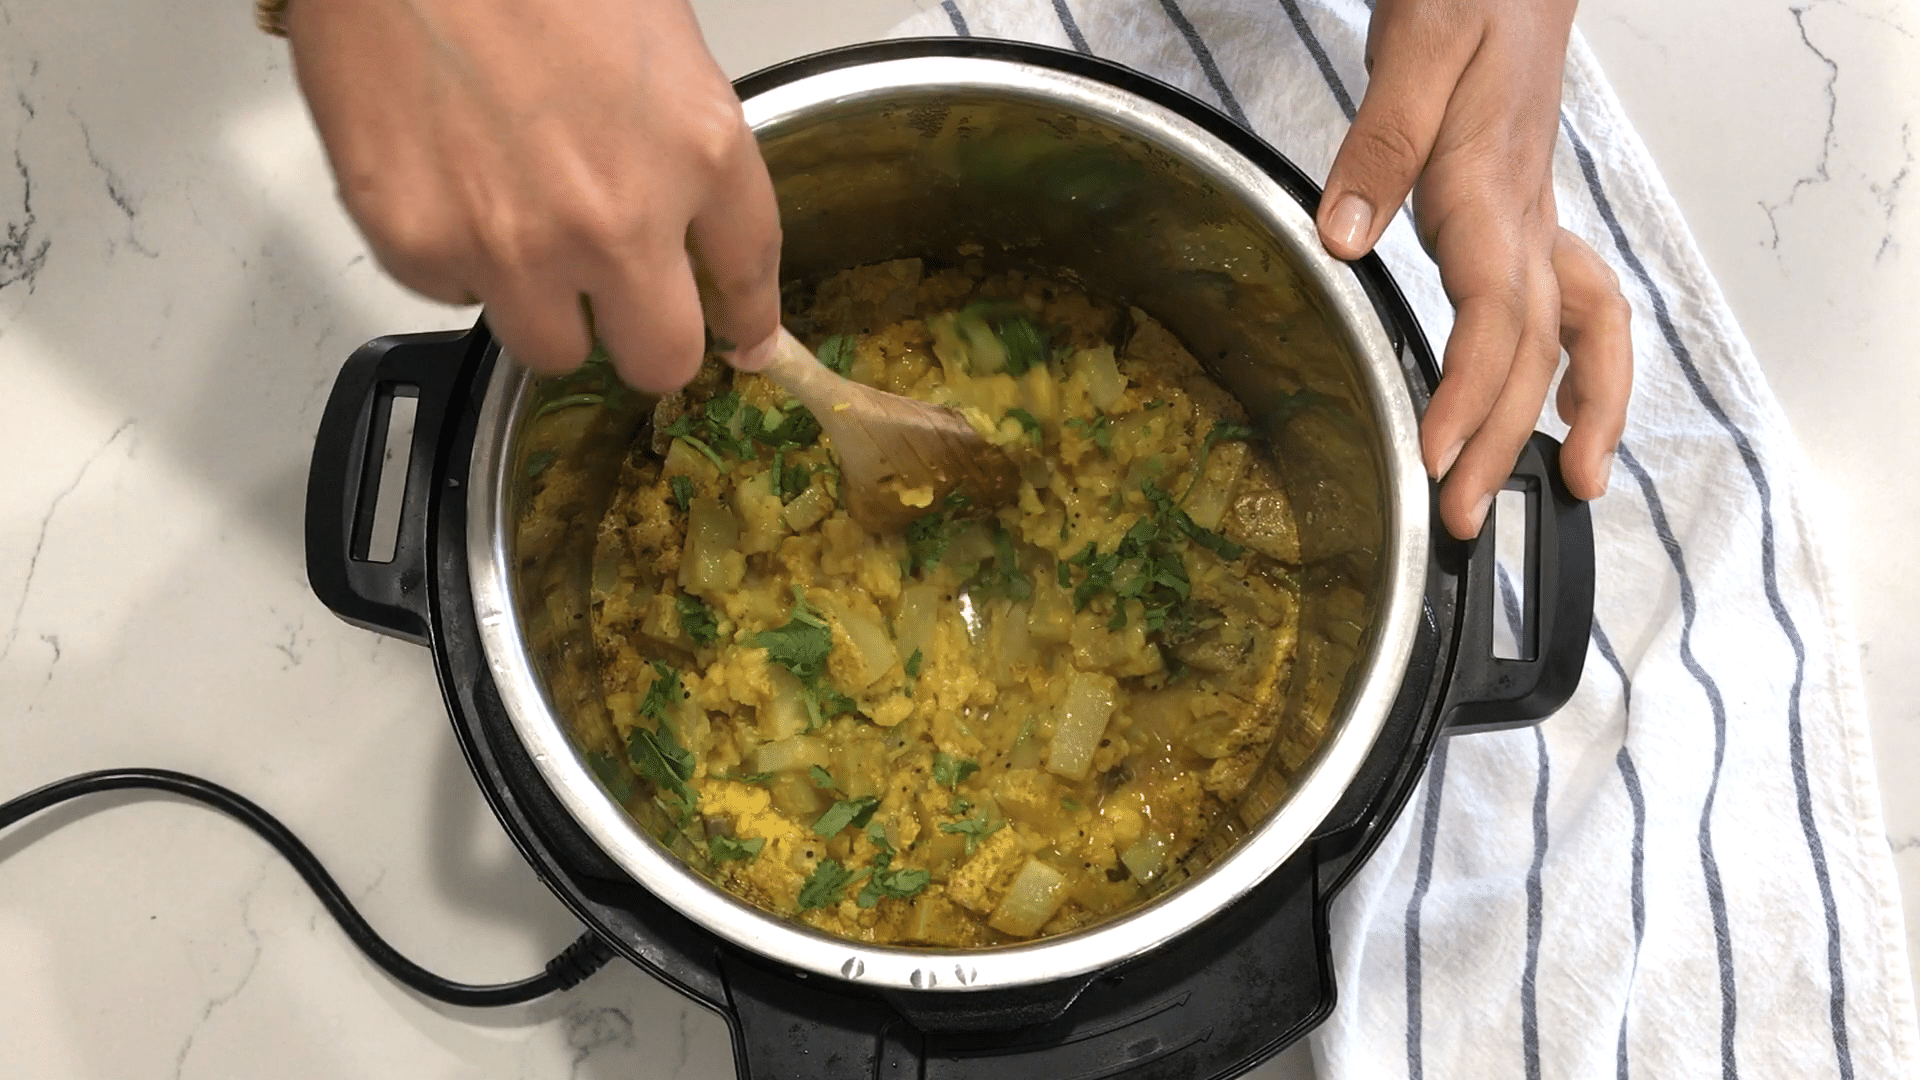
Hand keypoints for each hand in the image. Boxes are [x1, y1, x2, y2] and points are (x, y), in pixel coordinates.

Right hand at [286, 0, 781, 392]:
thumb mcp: (660, 39)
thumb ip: (686, 144)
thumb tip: (690, 221)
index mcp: (698, 149)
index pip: (750, 280)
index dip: (748, 321)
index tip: (744, 339)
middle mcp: (617, 218)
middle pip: (660, 360)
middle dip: (649, 342)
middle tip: (626, 309)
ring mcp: (515, 244)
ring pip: (554, 351)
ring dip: (550, 312)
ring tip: (524, 234)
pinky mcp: (421, 247)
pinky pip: (456, 298)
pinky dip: (460, 263)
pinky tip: (453, 186)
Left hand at [1315, 0, 1631, 539]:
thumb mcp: (1416, 50)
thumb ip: (1378, 140)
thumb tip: (1344, 229)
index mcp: (1492, 190)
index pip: (1493, 316)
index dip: (1466, 395)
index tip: (1433, 457)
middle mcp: (1527, 218)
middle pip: (1534, 351)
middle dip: (1504, 443)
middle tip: (1465, 520)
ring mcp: (1538, 222)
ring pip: (1581, 334)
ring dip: (1580, 415)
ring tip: (1573, 489)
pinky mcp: (1531, 219)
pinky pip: (1576, 307)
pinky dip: (1580, 368)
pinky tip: (1560, 410)